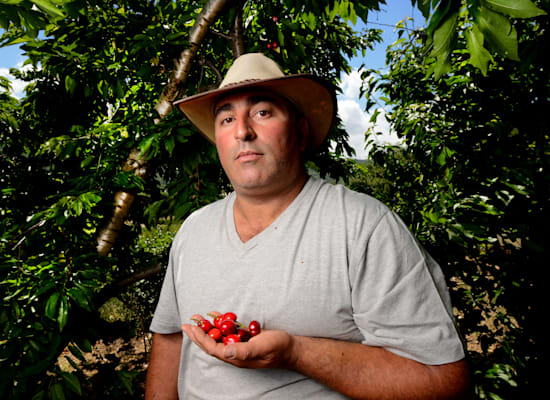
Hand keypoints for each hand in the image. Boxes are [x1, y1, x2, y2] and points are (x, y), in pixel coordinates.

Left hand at [181, 313, 295, 369]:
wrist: (291, 348)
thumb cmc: (278, 348)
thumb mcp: (261, 348)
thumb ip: (244, 351)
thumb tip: (225, 352)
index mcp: (236, 357)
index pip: (212, 348)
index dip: (200, 338)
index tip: (191, 328)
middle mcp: (235, 353)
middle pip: (212, 344)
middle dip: (199, 333)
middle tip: (188, 323)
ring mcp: (240, 346)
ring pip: (219, 338)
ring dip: (208, 328)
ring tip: (198, 318)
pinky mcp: (245, 340)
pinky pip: (229, 333)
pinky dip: (221, 325)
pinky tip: (216, 317)